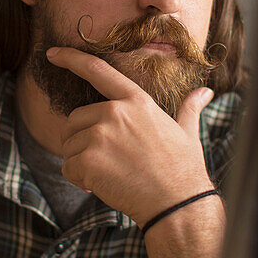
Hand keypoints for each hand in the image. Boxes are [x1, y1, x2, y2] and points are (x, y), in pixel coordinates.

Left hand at [46, 46, 215, 226]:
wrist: (178, 204)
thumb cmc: (183, 170)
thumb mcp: (187, 132)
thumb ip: (189, 109)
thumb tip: (205, 93)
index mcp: (136, 100)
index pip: (98, 70)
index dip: (71, 58)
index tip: (52, 53)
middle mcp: (115, 112)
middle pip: (75, 119)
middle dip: (82, 141)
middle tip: (108, 162)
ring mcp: (100, 134)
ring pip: (69, 146)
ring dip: (82, 163)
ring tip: (110, 174)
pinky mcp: (88, 159)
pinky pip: (68, 168)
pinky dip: (79, 180)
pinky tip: (101, 186)